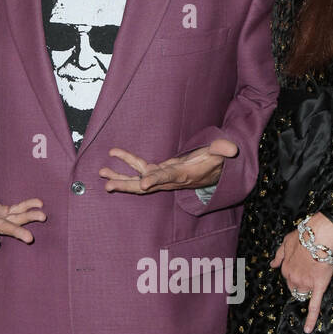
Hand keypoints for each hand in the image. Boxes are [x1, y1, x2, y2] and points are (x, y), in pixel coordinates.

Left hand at [99, 138, 237, 193]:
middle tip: (107, 185)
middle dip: (126, 185)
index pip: (168, 178)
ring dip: (119, 176)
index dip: (157, 180)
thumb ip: (223, 150)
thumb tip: (231, 148)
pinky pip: (139, 169)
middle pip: (144, 185)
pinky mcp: (159, 171)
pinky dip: (127, 163)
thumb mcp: (220, 154)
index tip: (144, 182)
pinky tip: (112, 157)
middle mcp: (168, 179)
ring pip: (137, 179)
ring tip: (101, 173)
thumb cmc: (215, 163)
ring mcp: (162, 177)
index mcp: (182, 175)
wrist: (212, 174)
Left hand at [270, 213, 332, 333]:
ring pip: (305, 293)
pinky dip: (310, 319)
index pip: (288, 278)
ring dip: (310, 289)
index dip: (296, 274)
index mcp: (285, 268)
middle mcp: (292, 278)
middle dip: (302, 283)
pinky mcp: (317, 288)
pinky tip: (308, 330)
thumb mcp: (285, 241)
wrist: (319, 235)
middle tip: (311, 270)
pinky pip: (313, 306)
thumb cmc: (304, 235)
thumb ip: (278, 254)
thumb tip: (271, 265)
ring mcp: (305, 284)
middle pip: (296, 288)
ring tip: (318, 274)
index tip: (303, 268)